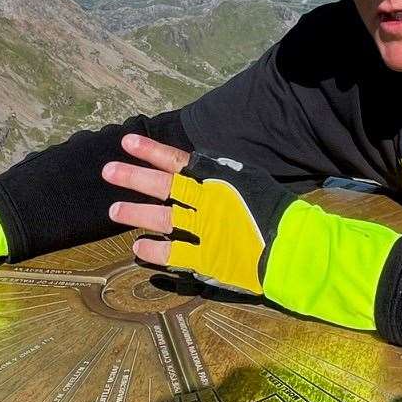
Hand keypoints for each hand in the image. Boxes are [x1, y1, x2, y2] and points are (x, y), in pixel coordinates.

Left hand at [103, 133, 295, 295]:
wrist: (294, 247)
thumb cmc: (276, 211)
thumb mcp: (249, 182)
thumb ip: (221, 177)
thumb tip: (196, 169)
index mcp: (219, 180)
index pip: (178, 161)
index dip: (151, 151)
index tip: (127, 142)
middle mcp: (207, 202)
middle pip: (163, 186)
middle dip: (133, 177)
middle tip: (108, 171)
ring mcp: (205, 231)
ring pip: (162, 218)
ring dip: (135, 213)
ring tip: (114, 210)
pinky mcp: (207, 259)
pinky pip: (174, 254)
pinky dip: (154, 251)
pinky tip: (138, 248)